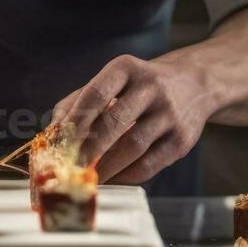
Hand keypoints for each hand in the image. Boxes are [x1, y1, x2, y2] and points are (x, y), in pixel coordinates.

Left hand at [51, 54, 215, 183]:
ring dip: (106, 167)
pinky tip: (114, 177)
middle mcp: (152, 88)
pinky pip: (150, 164)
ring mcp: (170, 114)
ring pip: (133, 147)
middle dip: (88, 149)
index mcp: (128, 68)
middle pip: (114, 123)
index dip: (76, 120)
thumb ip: (79, 101)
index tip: (59, 141)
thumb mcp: (113, 80)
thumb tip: (52, 133)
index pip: (96, 94)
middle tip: (70, 167)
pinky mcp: (182, 139)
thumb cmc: (139, 86)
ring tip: (89, 178)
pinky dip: (127, 175)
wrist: (194, 84)